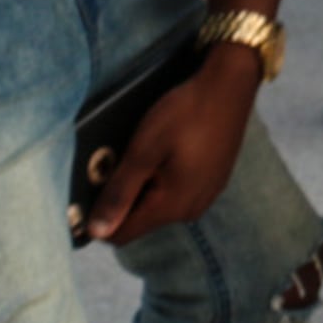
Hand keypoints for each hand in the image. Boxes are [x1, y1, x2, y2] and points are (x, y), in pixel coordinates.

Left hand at [84, 55, 263, 243]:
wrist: (229, 86)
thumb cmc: (184, 114)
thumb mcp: (143, 151)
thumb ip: (119, 193)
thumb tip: (96, 232)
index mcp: (172, 206)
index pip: (121, 235)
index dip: (99, 218)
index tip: (92, 188)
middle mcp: (191, 210)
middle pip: (140, 220)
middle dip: (123, 198)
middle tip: (121, 160)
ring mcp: (206, 196)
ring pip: (158, 206)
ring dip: (144, 187)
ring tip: (145, 152)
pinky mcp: (213, 182)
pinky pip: (177, 193)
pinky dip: (163, 179)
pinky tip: (166, 150)